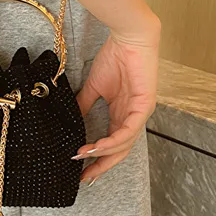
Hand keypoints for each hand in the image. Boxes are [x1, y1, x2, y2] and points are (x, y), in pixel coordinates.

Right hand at [74, 19, 159, 184]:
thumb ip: (84, 105)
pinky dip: (113, 140)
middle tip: (84, 178)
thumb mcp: (94, 86)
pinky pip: (129, 130)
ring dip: (103, 154)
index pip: (112, 144)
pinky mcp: (145, 105)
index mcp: (123, 114)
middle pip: (120, 150)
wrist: (128, 36)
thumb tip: (70, 122)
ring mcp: (141, 113)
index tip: (80, 171)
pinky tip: (97, 146)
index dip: (97, 158)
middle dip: (102, 166)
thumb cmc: (114, 57)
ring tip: (84, 158)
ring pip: (124, 144)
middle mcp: (133, 117)